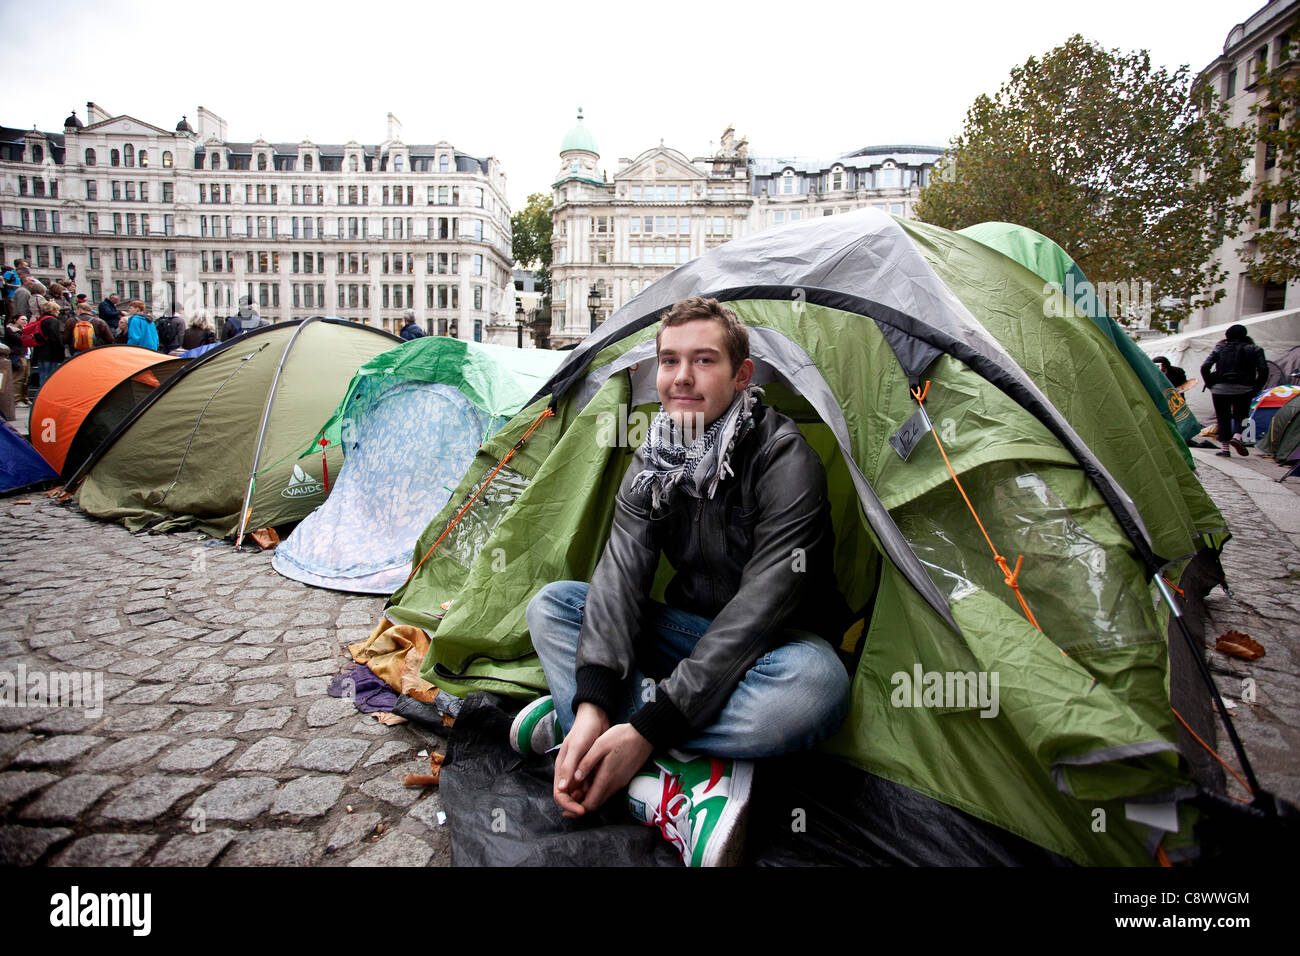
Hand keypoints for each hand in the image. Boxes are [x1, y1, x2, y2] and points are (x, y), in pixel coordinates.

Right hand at [553, 702, 608, 817]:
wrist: (596, 717)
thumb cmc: (584, 730)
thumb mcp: (576, 748)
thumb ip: (569, 767)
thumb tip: (562, 788)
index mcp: (561, 768)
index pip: (559, 793)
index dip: (568, 804)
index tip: (581, 810)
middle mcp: (568, 771)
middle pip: (569, 795)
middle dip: (577, 805)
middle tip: (590, 810)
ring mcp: (578, 770)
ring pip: (579, 791)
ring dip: (586, 798)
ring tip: (598, 800)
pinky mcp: (588, 767)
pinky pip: (589, 783)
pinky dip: (593, 788)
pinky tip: (602, 789)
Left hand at [571, 723, 653, 815]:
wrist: (645, 735)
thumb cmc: (621, 738)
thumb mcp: (600, 745)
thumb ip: (587, 763)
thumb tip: (575, 779)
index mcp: (606, 778)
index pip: (590, 804)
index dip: (576, 810)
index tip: (565, 811)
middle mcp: (614, 785)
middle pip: (595, 804)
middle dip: (580, 807)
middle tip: (567, 803)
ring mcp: (620, 783)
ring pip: (601, 798)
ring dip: (588, 799)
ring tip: (575, 794)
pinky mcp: (623, 778)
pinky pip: (607, 791)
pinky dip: (596, 792)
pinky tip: (590, 783)